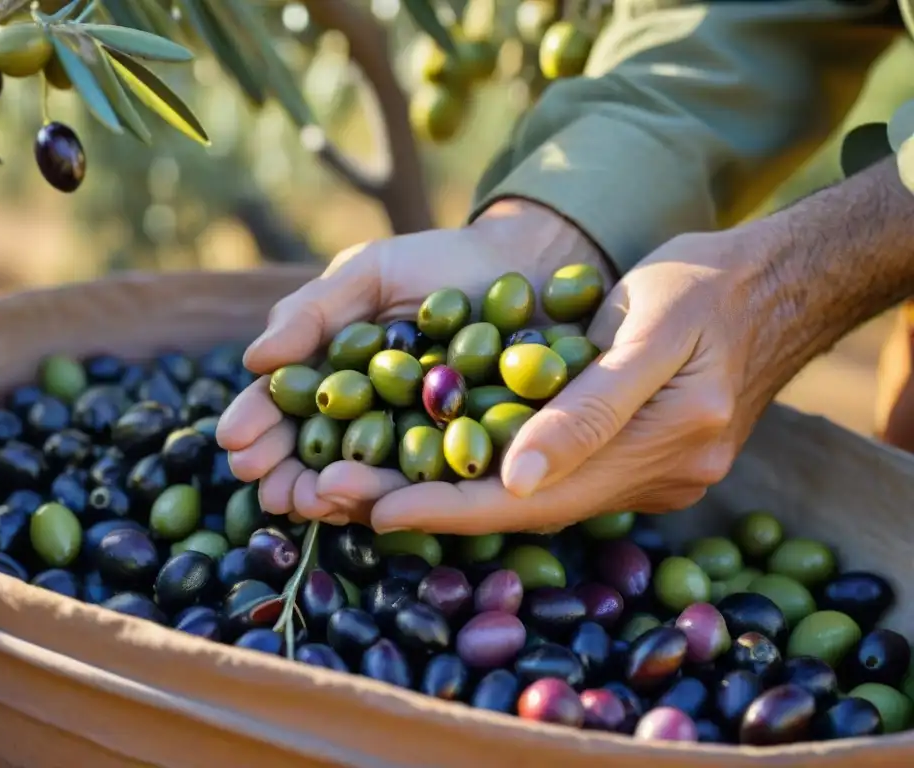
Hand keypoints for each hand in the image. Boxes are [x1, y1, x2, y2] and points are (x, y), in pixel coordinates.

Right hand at [215, 199, 613, 523]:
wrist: (522, 265)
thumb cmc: (436, 262)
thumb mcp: (368, 273)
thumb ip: (312, 311)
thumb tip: (254, 361)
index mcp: (333, 371)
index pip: (284, 404)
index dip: (258, 423)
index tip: (234, 440)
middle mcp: (366, 412)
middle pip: (315, 449)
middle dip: (285, 471)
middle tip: (264, 486)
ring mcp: (410, 437)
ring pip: (360, 473)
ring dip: (326, 492)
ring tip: (304, 500)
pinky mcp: (458, 453)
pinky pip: (421, 480)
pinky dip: (390, 492)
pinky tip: (363, 502)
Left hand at [366, 220, 789, 533]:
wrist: (773, 285)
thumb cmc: (706, 286)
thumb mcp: (649, 325)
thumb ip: (591, 407)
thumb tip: (519, 479)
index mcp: (668, 446)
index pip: (538, 498)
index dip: (451, 506)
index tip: (374, 508)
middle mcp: (660, 478)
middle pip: (529, 509)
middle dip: (434, 506)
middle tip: (343, 498)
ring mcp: (655, 475)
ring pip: (539, 498)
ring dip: (455, 493)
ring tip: (370, 484)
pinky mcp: (644, 460)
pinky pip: (559, 477)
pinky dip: (494, 471)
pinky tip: (437, 462)